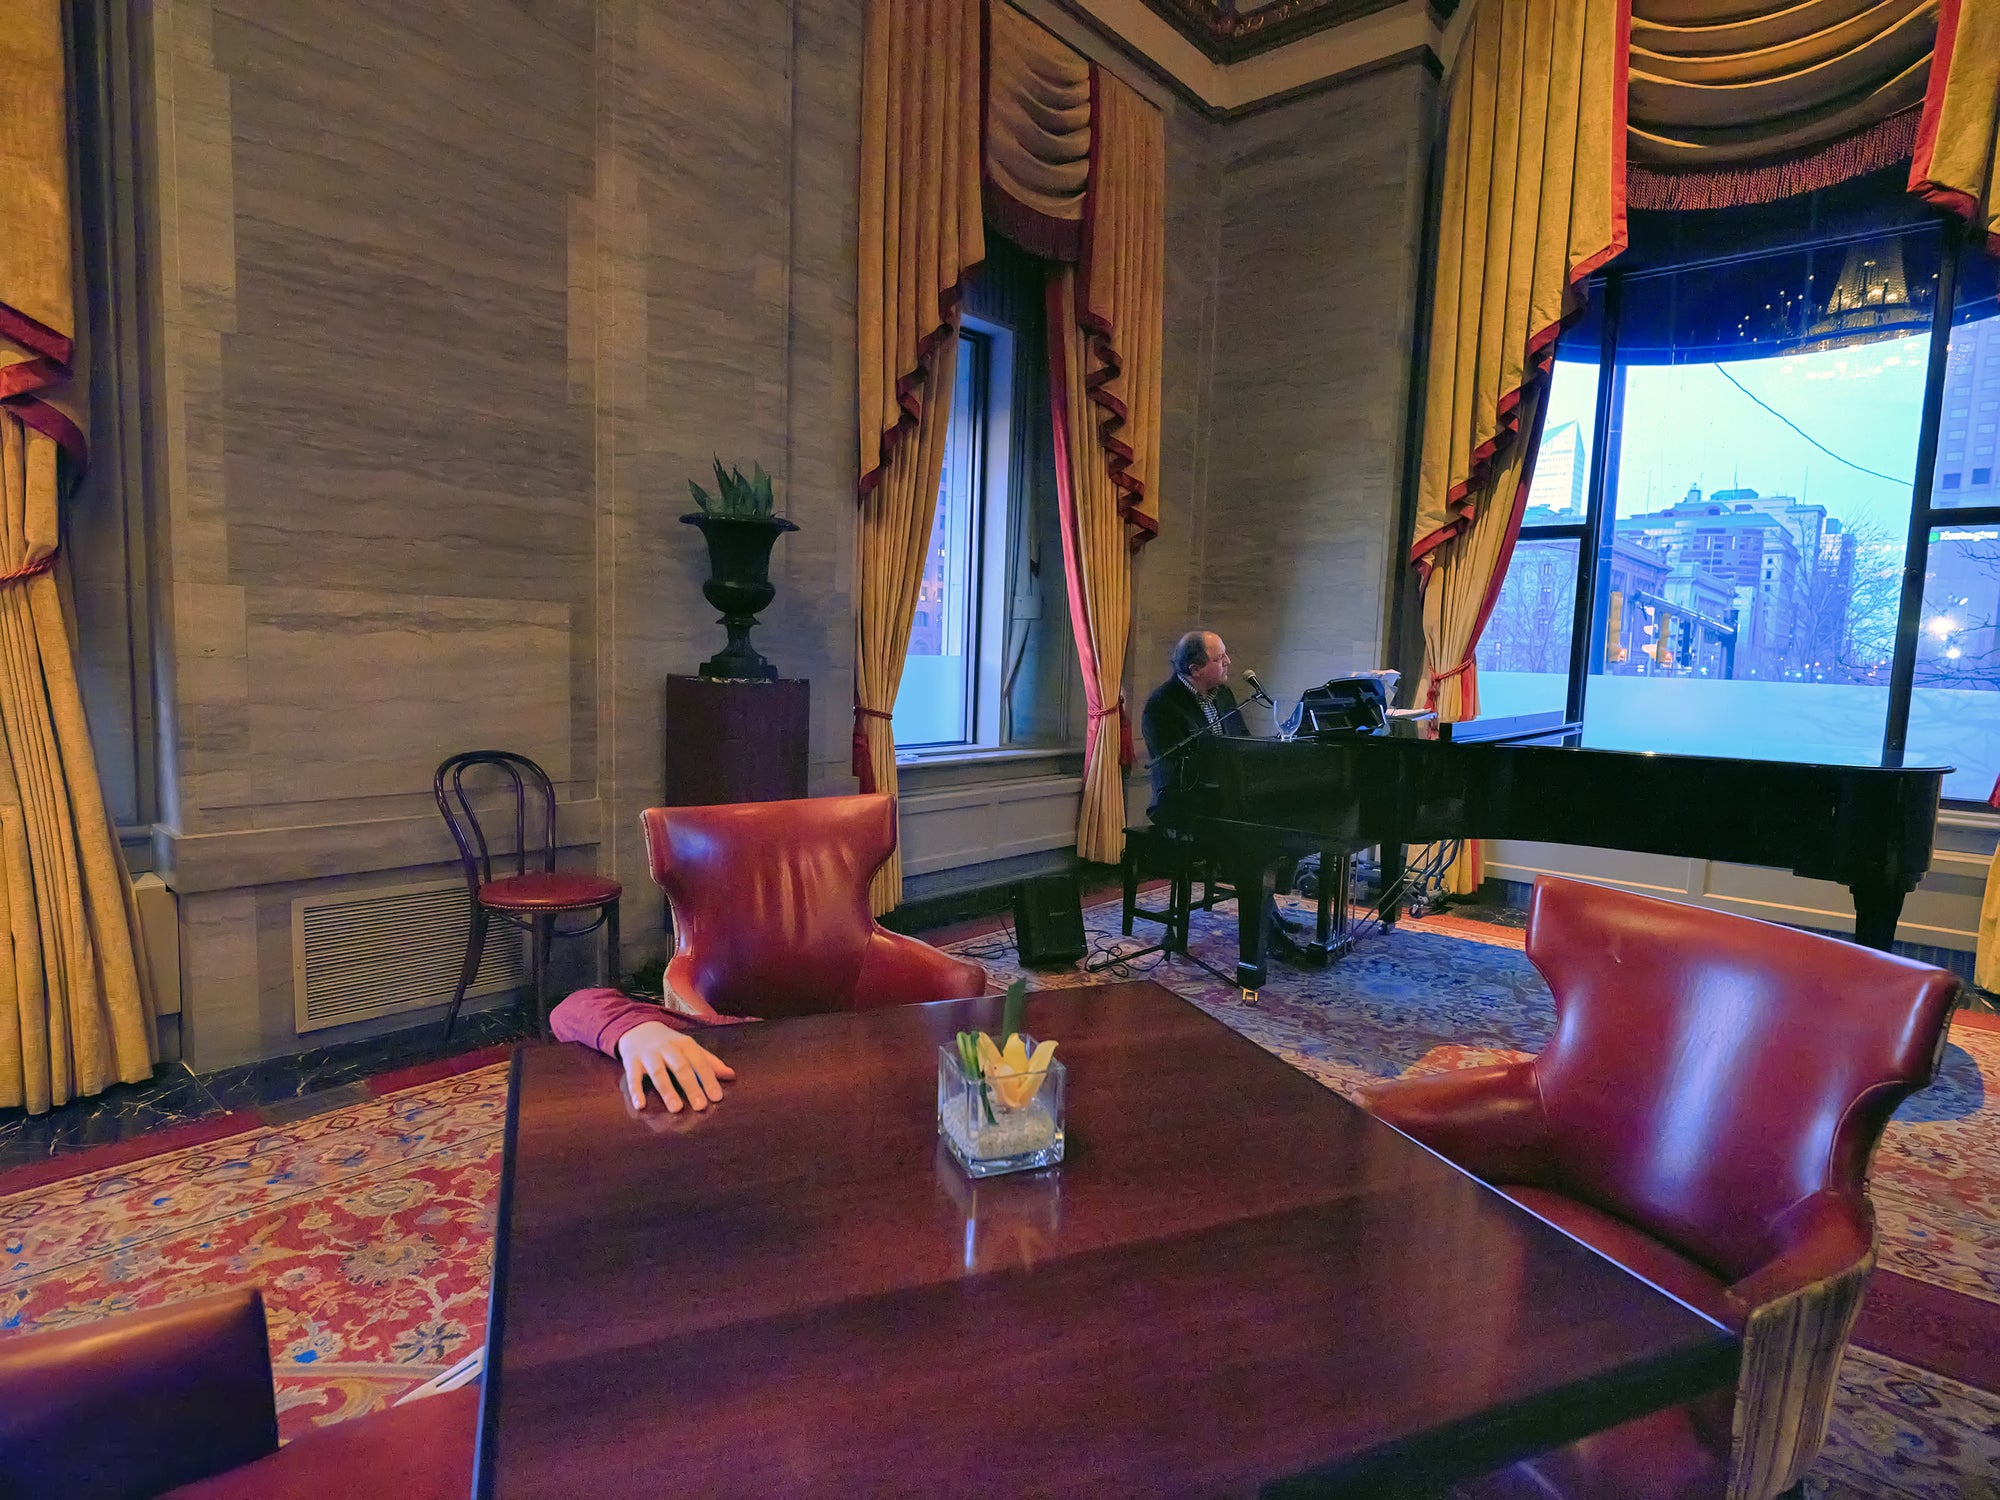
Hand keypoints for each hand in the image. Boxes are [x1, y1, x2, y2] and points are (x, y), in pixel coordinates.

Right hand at [615, 1021, 735, 1111]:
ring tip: (676, 1108)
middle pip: (681, 1067)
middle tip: (700, 1106)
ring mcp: (648, 1055)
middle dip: (691, 1087)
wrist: (638, 1028)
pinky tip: (640, 1105)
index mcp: (685, 1045)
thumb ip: (709, 1062)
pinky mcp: (631, 1062)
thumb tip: (731, 1075)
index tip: (717, 1097)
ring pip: (658, 1073)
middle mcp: (667, 1048)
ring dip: (667, 1091)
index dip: (709, 1079)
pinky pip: (633, 1077)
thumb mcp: (690, 1048)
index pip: (700, 1062)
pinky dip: (636, 1091)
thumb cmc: (670, 1044)